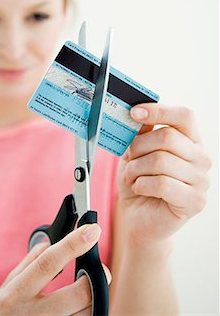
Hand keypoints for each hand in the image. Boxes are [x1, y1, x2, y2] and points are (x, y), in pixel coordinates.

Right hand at [0, 224, 110, 315]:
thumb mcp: (5, 289)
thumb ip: (28, 264)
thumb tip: (49, 242)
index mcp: (17, 293)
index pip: (49, 263)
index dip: (73, 244)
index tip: (92, 231)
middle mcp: (33, 314)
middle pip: (79, 294)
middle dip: (96, 277)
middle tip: (100, 269)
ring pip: (87, 313)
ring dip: (94, 298)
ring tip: (86, 291)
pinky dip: (86, 311)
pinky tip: (78, 306)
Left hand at [118, 104, 210, 245]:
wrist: (138, 216)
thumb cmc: (140, 180)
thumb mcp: (136, 151)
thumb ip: (141, 132)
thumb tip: (138, 113)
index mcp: (191, 140)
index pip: (184, 116)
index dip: (158, 111)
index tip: (134, 112)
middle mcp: (201, 158)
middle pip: (168, 137)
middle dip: (138, 146)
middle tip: (128, 156)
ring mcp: (201, 181)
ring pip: (161, 161)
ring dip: (136, 168)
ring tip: (131, 176)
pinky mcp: (195, 202)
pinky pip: (162, 184)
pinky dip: (142, 184)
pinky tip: (139, 188)